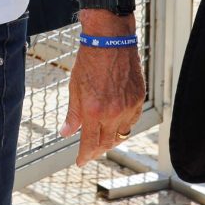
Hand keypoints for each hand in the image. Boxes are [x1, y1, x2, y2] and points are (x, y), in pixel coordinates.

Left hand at [61, 41, 144, 164]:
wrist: (110, 42)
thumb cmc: (88, 62)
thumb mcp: (74, 88)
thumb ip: (73, 114)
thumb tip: (66, 133)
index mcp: (94, 111)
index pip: (90, 142)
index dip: (84, 155)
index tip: (80, 161)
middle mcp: (114, 112)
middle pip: (107, 142)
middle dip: (97, 150)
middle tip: (88, 153)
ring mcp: (129, 107)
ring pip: (121, 134)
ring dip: (111, 140)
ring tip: (100, 141)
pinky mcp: (138, 100)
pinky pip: (132, 121)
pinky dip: (123, 126)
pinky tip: (115, 125)